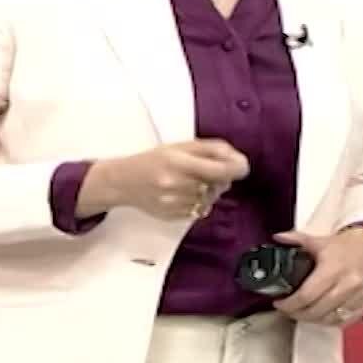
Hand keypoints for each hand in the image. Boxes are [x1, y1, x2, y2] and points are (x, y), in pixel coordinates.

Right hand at [80, 139, 248, 220]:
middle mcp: (177, 184)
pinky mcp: (173, 216)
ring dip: (209, 191)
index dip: (237, 167)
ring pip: (211, 199)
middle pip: (219, 185)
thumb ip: (210, 149)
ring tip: (191, 182)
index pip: (222, 169)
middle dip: (220, 178)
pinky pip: (199, 211)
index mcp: (180, 161)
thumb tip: (236, 157)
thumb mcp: (179, 146)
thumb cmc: (151, 160)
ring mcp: (175, 203)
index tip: (240, 165)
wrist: (122, 182)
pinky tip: (183, 194)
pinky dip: (198, 203)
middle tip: (207, 171)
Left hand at [271, 228, 362, 326]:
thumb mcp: (321, 241)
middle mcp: (348, 284)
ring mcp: (359, 297)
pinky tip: (319, 316)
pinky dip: (329, 322)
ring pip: (329, 319)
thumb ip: (297, 240)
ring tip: (301, 313)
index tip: (280, 303)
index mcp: (334, 268)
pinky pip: (344, 322)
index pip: (307, 294)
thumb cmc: (349, 246)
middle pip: (316, 310)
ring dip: (311, 319)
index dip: (289, 304)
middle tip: (287, 309)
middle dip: (297, 313)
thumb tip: (279, 239)